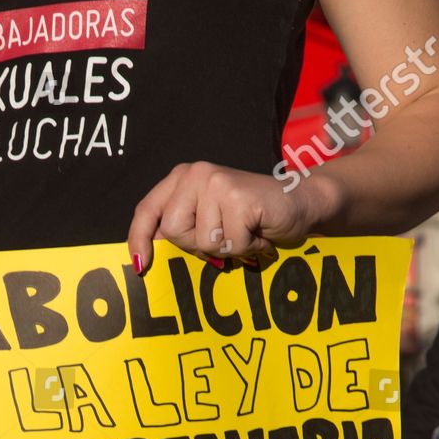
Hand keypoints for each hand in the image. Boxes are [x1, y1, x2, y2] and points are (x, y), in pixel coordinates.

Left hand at [126, 162, 343, 274]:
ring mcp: (216, 183)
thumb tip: (146, 256)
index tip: (140, 264)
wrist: (299, 201)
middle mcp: (195, 174)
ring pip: (203, 241)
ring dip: (228, 247)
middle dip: (198, 245)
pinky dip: (247, 247)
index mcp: (182, 177)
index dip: (139, 238)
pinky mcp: (237, 197)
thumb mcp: (209, 219)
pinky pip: (229, 243)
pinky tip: (258, 232)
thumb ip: (183, 227)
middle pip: (173, 231)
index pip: (148, 209)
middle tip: (225, 234)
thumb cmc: (251, 217)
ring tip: (245, 230)